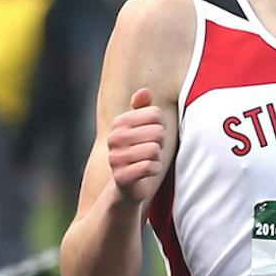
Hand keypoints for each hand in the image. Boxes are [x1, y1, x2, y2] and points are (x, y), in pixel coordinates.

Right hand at [107, 88, 169, 206]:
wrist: (127, 185)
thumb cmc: (139, 151)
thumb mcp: (142, 128)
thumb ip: (143, 108)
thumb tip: (144, 91)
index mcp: (119, 123)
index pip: (155, 114)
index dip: (161, 126)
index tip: (152, 136)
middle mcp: (114, 138)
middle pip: (157, 131)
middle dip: (160, 143)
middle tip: (151, 150)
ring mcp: (115, 158)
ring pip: (154, 150)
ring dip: (157, 158)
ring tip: (148, 160)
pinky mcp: (121, 177)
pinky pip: (149, 167)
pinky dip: (154, 169)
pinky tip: (147, 171)